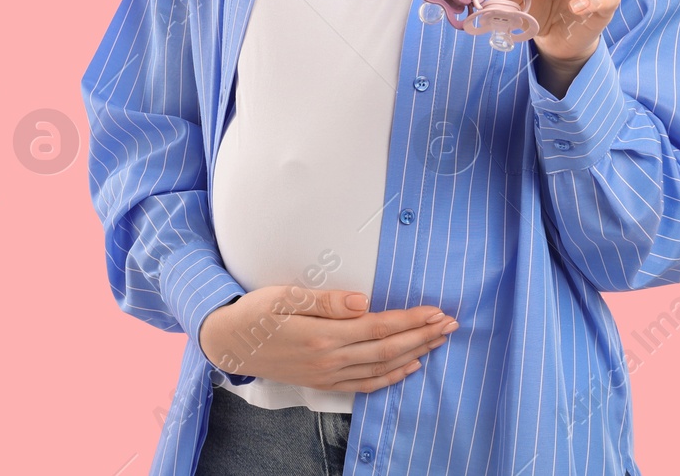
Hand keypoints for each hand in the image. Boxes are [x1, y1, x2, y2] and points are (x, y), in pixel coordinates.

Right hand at [199, 287, 458, 392]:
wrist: (229, 342)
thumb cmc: (255, 313)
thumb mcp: (284, 296)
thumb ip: (325, 300)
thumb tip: (362, 302)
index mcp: (322, 334)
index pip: (378, 327)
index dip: (410, 320)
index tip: (436, 310)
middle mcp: (329, 359)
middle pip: (388, 349)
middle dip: (423, 336)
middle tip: (450, 324)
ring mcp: (327, 374)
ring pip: (381, 367)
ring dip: (414, 354)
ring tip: (438, 340)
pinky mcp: (323, 381)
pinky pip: (365, 384)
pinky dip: (391, 377)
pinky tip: (409, 367)